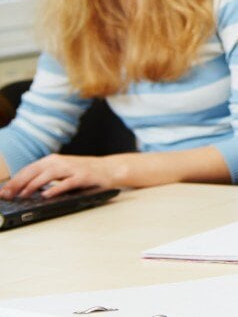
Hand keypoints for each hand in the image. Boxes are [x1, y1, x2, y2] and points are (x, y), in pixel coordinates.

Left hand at [0, 154, 123, 199]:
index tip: (3, 191)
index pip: (29, 169)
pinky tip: (46, 195)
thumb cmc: (83, 172)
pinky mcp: (84, 176)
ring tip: (23, 195)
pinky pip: (67, 182)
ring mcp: (72, 168)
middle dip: (19, 183)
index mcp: (53, 160)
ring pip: (48, 175)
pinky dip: (56, 188)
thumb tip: (22, 188)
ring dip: (33, 185)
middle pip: (35, 171)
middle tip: (7, 195)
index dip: (14, 180)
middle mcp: (61, 161)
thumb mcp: (62, 171)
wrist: (110, 168)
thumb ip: (45, 176)